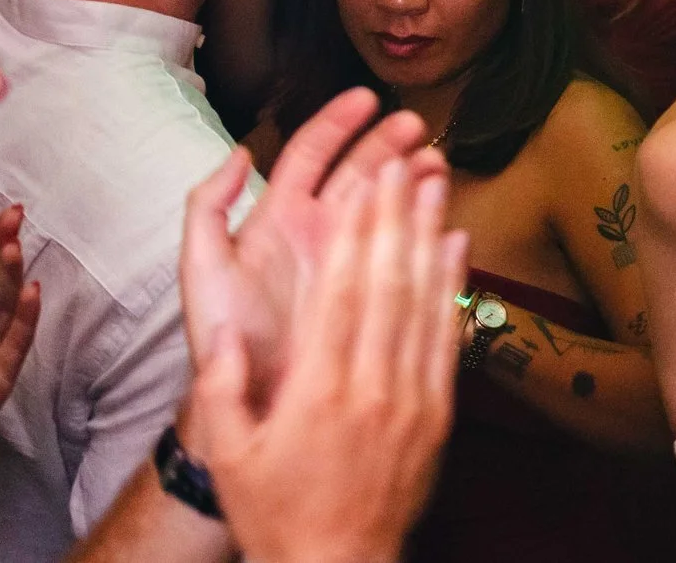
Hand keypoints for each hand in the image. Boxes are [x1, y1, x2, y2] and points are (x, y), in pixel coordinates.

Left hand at [181, 89, 446, 405]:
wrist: (249, 401)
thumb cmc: (225, 336)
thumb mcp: (204, 269)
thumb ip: (208, 208)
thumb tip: (242, 153)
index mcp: (278, 216)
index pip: (311, 154)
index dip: (338, 123)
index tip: (369, 100)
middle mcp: (316, 229)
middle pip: (357, 171)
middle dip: (387, 143)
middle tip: (419, 128)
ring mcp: (346, 257)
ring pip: (384, 204)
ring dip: (410, 179)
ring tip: (437, 167)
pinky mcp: (370, 286)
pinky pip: (399, 248)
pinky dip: (420, 227)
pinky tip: (439, 216)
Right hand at [184, 160, 464, 562]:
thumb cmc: (276, 513)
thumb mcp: (230, 456)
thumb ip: (220, 389)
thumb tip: (225, 329)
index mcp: (316, 391)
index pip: (341, 294)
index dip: (356, 233)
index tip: (364, 184)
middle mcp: (370, 388)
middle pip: (388, 285)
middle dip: (396, 218)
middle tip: (404, 162)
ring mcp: (411, 400)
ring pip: (424, 302)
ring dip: (430, 238)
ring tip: (435, 184)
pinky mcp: (438, 415)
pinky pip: (448, 339)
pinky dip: (454, 288)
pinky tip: (456, 247)